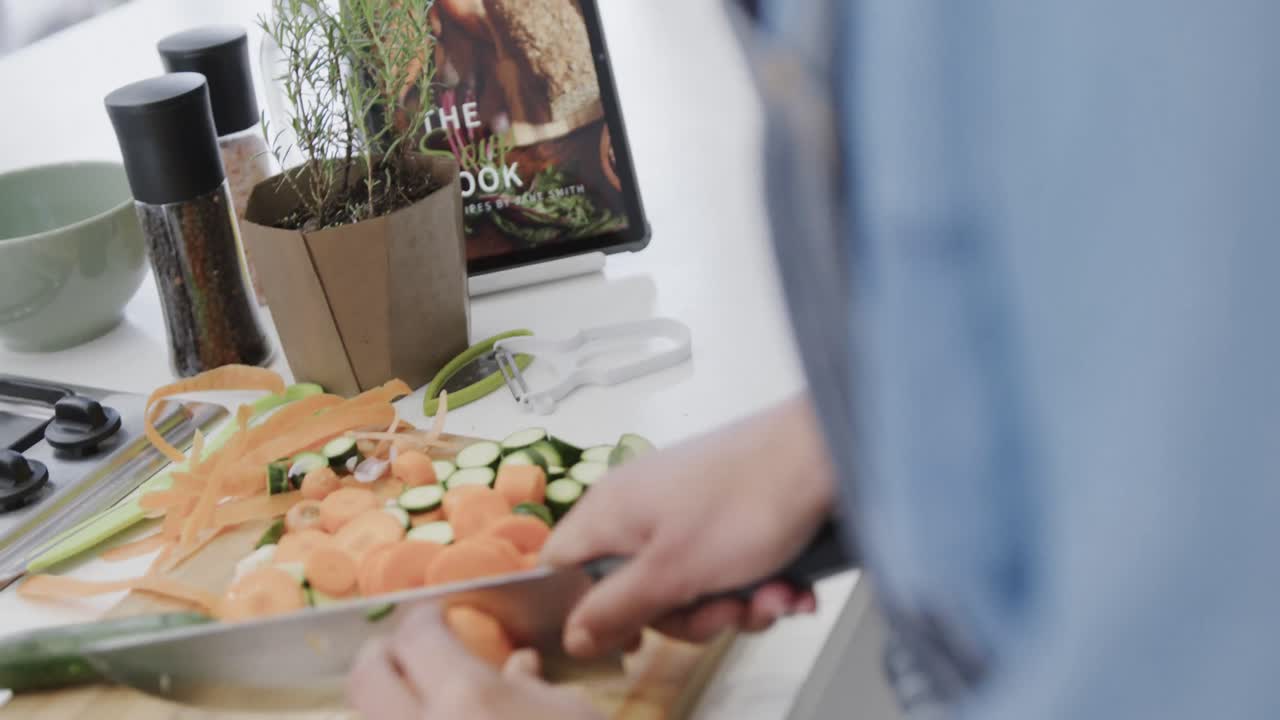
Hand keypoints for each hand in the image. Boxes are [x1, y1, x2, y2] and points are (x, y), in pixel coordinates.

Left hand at [347, 605, 601, 719]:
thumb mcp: (575, 715)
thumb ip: (534, 687)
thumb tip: (519, 668)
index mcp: (467, 697)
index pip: (416, 634)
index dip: (426, 618)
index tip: (439, 617)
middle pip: (366, 678)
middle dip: (383, 656)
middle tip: (410, 652)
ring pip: (371, 717)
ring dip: (388, 702)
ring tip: (424, 697)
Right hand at [542, 396, 836, 656]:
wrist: (826, 455)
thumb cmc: (748, 498)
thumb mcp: (673, 572)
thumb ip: (616, 608)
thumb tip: (572, 635)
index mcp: (610, 511)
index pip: (562, 567)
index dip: (586, 611)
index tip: (630, 637)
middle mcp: (640, 506)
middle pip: (636, 591)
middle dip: (689, 616)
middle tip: (724, 611)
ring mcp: (685, 510)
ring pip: (688, 587)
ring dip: (734, 604)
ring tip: (772, 595)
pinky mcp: (725, 515)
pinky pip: (724, 568)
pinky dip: (759, 584)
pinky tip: (790, 587)